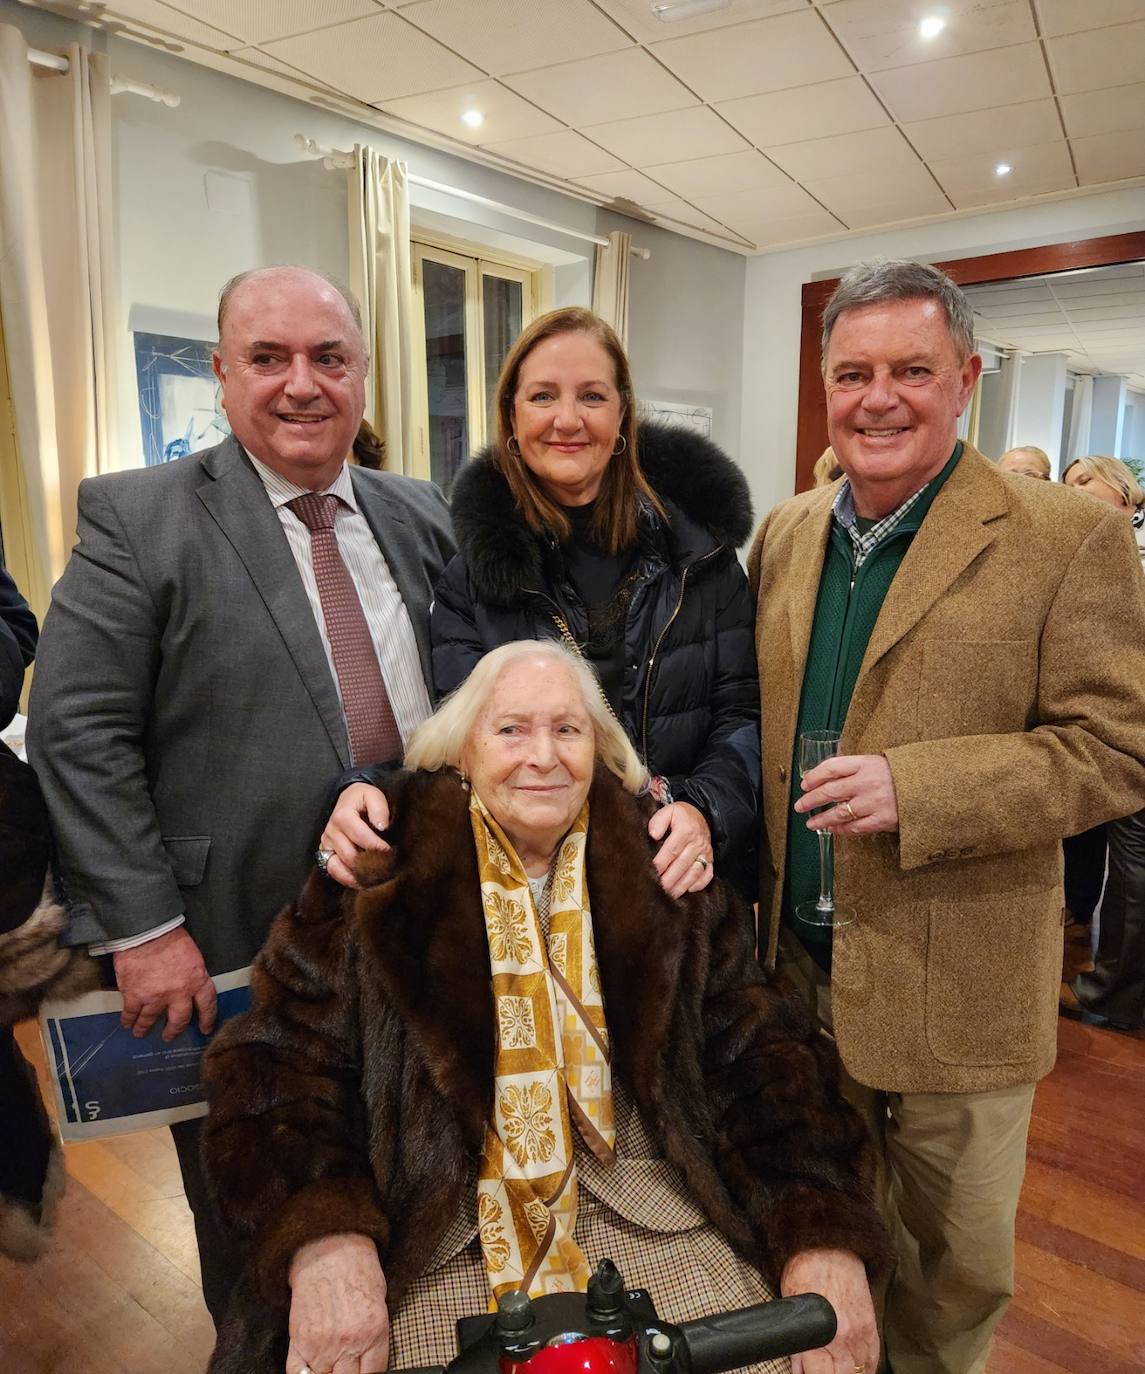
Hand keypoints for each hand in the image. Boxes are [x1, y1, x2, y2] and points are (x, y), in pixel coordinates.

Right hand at [113, 927, 216, 1040]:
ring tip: (141, 1032)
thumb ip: (193, 975)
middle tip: (169, 1036)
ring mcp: (155, 997)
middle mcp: (178, 993)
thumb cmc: (171, 938)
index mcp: (197, 981)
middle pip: (179, 1020)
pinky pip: (131, 1014)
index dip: (207, 1019)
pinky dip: (128, 1020)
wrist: (147, 931)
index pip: (207, 1005)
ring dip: (145, 1028)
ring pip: (150, 1020)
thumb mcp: (193, 956)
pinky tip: (126, 1023)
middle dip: (174, 1031)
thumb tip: (188, 988)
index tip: (205, 1029)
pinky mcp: (134, 996)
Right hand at [287, 1233, 389, 1373]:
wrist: (329, 1247)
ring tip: (332, 1364)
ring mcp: (322, 1345)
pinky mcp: (299, 1340)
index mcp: (374, 1331)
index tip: (365, 1369)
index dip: (369, 1373)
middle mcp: (348, 1343)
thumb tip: (371, 1362)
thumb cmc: (358, 1270)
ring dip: (329, 1373)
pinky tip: (314, 1369)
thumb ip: (375, 1337)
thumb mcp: (380, 1302)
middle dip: (350, 1373)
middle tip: (348, 1365)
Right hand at [321, 785, 391, 888]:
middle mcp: (331, 830)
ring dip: (358, 874)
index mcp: (343, 816)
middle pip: (349, 855)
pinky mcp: (325, 851)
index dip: (376, 847)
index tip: (390, 853)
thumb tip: (382, 826)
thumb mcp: (373, 795)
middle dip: (369, 864)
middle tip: (386, 870)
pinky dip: (346, 878)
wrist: (348, 798)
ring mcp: (326, 843)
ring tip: (375, 879)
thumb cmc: (363, 798)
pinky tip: (361, 881)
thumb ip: (379, 808)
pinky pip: (332, 870)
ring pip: (339, 866)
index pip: (360, 836)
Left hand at [648, 801, 713, 898]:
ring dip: (682, 885)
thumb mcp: (668, 811)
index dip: (661, 863)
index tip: (651, 873)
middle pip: (682, 864)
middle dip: (670, 879)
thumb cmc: (681, 816)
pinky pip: (708, 874)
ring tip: (670, 894)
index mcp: (685, 830)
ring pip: (695, 872)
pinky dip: (700, 884)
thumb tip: (653, 835)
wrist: (702, 815)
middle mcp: (697, 843)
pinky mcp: (711, 859)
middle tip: (659, 890)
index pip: (671, 850)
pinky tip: (689, 890)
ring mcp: (705, 852)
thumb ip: (658, 821)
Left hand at [782, 1248, 878, 1373]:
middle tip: (819, 1370)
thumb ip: (798, 1345)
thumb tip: (799, 1369)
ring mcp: (863, 1334)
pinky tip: (855, 1367)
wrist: (829, 1246)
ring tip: (836, 1368)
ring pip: (861, 1372)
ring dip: (849, 1373)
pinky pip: (873, 1358)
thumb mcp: (793, 1309)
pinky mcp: (872, 1326)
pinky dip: (864, 1367)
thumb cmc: (805, 1272)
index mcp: (823, 1336)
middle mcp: (847, 1339)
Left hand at [795, 754, 898, 835]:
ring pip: (839, 813)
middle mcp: (868, 781)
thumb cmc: (900, 775)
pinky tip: (833, 830)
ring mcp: (875, 802)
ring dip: (821, 819)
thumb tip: (825, 778)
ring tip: (811, 823)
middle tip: (799, 806)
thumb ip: (854, 769)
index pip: (832, 767)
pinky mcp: (883, 819)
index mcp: (866, 763)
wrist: (931, 787)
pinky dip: (841, 830)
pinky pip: (855, 827)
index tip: (804, 784)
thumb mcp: (877, 763)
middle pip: (830, 791)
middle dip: (811, 800)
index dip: (814, 776)